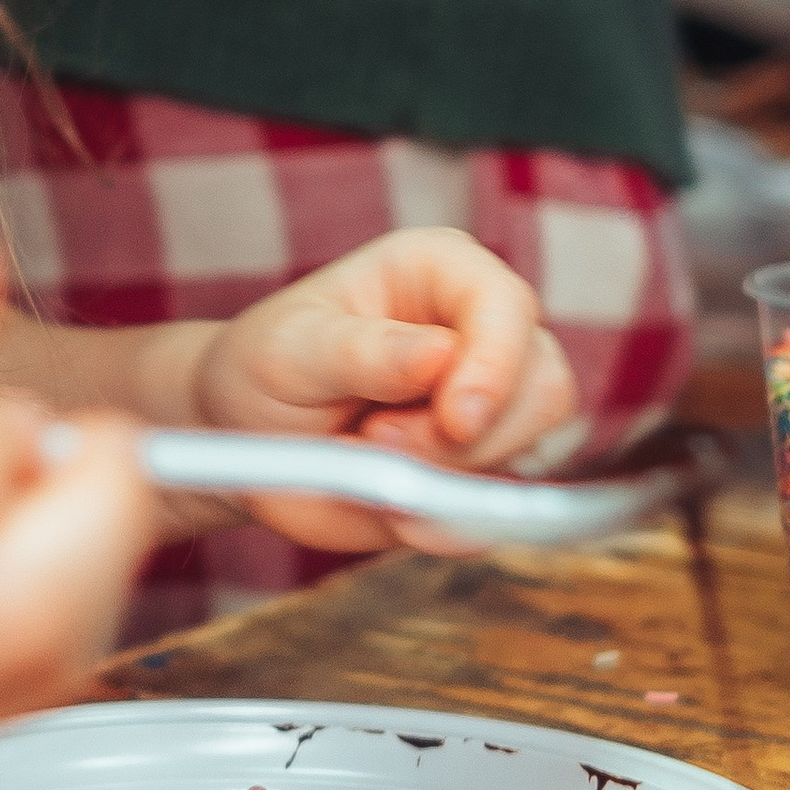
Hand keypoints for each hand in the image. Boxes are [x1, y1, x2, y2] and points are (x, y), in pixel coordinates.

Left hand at [180, 226, 577, 555]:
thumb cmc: (266, 366)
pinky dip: (448, 521)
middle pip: (541, 387)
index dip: (495, 366)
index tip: (455, 420)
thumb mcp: (292, 350)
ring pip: (534, 451)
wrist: (248, 435)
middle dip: (463, 440)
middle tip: (373, 439)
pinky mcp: (489, 466)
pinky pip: (501, 506)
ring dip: (451, 480)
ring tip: (370, 458)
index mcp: (441, 269)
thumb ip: (365, 353)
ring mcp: (495, 402)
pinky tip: (392, 506)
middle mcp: (483, 330)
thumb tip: (441, 355)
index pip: (507, 306)